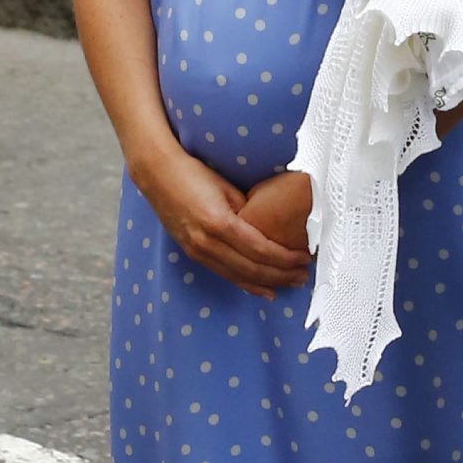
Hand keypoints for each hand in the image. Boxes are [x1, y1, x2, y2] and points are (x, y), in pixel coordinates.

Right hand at [133, 138, 311, 293]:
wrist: (157, 175)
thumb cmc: (194, 174)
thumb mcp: (227, 188)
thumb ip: (248, 211)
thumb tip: (273, 228)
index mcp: (219, 223)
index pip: (261, 250)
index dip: (286, 259)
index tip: (304, 258)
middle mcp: (207, 243)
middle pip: (253, 269)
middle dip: (282, 275)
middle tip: (303, 276)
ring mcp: (198, 251)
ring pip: (239, 276)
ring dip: (267, 283)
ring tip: (290, 284)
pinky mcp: (193, 254)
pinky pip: (225, 274)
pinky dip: (246, 283)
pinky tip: (263, 289)